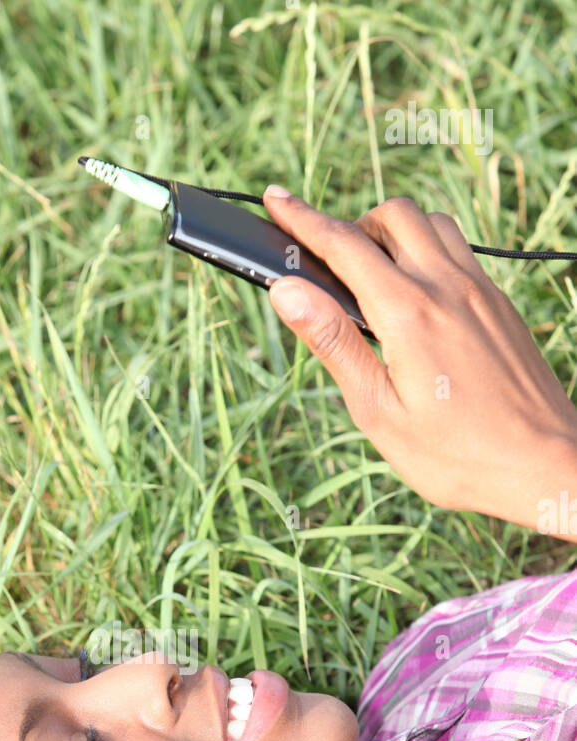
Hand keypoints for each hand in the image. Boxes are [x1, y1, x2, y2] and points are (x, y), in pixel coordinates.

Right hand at [262, 187, 576, 533]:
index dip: (302, 219)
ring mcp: (480, 290)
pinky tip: (418, 299)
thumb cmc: (455, 455)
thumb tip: (287, 290)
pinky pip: (460, 251)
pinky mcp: (500, 303)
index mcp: (408, 314)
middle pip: (392, 215)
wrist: (541, 465)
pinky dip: (428, 253)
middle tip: (332, 268)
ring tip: (375, 281)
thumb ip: (333, 342)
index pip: (343, 245)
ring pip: (431, 223)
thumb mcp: (377, 410)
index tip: (275, 200)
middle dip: (353, 226)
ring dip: (395, 234)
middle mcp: (447, 287)